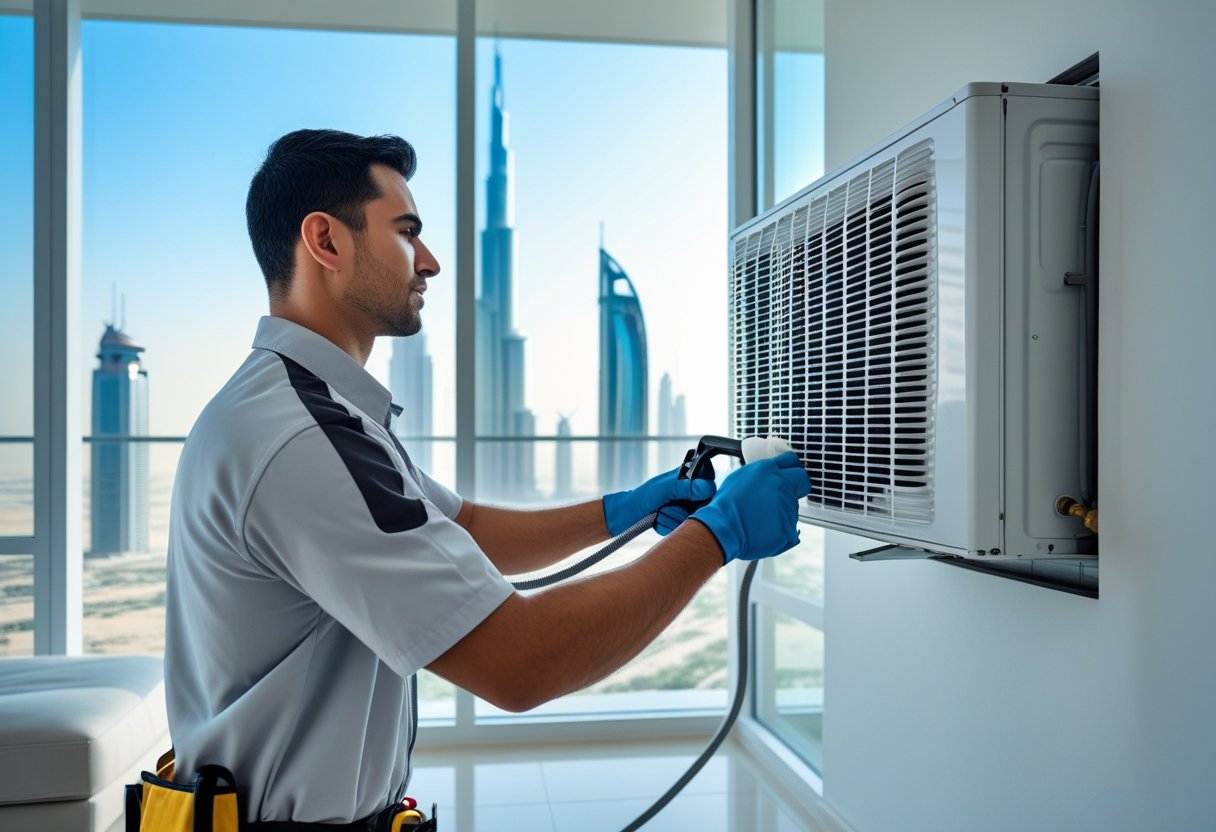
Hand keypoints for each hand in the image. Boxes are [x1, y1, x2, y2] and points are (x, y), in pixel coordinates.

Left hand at [602, 466, 716, 535]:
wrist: (623, 516)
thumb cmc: (641, 497)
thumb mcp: (664, 488)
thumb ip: (687, 487)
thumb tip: (708, 488)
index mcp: (686, 479)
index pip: (708, 489)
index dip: (702, 497)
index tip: (690, 500)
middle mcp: (685, 494)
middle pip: (701, 509)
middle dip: (682, 510)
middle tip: (666, 505)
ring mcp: (680, 509)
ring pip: (690, 521)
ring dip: (672, 518)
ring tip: (660, 512)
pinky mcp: (675, 523)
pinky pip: (680, 531)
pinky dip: (667, 526)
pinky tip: (657, 519)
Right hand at [690, 451, 811, 562]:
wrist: (723, 528)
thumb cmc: (725, 507)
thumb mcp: (740, 478)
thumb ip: (760, 474)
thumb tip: (768, 476)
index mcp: (767, 470)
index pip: (791, 460)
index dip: (792, 468)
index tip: (792, 473)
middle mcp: (780, 484)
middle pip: (802, 480)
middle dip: (798, 486)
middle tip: (788, 494)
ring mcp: (787, 506)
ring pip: (793, 507)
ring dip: (783, 512)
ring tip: (762, 519)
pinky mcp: (789, 526)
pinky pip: (790, 529)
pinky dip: (781, 532)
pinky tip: (765, 531)